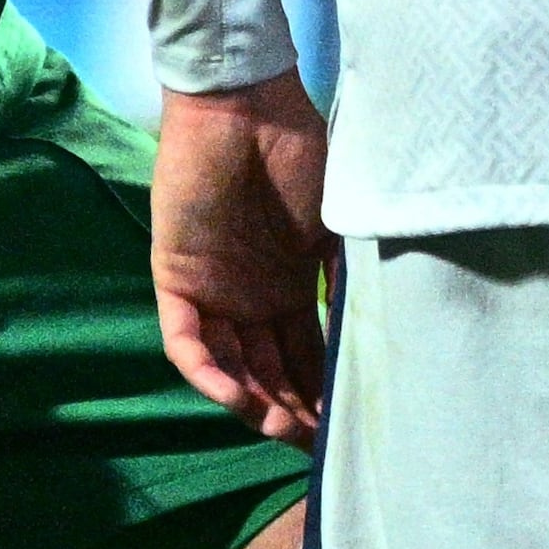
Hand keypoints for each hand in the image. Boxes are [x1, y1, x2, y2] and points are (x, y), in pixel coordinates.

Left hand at [153, 72, 334, 442]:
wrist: (247, 104)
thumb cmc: (300, 152)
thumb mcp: (337, 225)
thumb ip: (346, 279)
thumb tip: (373, 339)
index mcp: (291, 285)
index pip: (306, 354)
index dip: (325, 391)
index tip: (351, 426)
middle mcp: (251, 297)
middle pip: (270, 371)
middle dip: (295, 411)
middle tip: (320, 444)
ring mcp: (213, 291)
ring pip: (230, 366)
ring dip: (257, 402)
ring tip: (287, 429)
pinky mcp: (175, 278)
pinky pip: (186, 341)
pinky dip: (209, 373)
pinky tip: (239, 399)